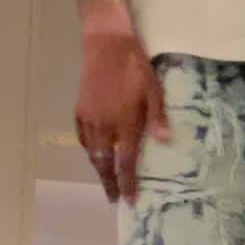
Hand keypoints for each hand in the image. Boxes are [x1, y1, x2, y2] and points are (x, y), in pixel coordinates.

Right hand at [75, 32, 169, 203]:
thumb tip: (164, 141)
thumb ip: (158, 117)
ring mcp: (89, 119)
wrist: (106, 45)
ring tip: (105, 179)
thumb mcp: (154, 90)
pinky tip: (93, 153)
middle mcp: (104, 126)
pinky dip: (89, 150)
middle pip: (104, 163)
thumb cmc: (135, 67)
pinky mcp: (79, 110)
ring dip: (98, 168)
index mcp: (125, 124)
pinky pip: (83, 138)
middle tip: (113, 198)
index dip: (128, 182)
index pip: (126, 162)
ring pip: (92, 152)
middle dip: (109, 183)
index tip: (129, 200)